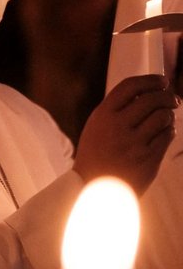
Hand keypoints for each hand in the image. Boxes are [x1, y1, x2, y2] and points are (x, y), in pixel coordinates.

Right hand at [74, 75, 177, 195]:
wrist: (94, 188)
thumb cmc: (97, 154)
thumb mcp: (97, 125)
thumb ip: (117, 108)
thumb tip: (148, 91)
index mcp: (104, 115)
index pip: (131, 86)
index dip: (151, 80)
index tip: (162, 81)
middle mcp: (118, 127)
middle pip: (152, 99)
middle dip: (167, 97)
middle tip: (173, 99)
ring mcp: (134, 144)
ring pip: (163, 117)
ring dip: (169, 115)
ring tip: (166, 118)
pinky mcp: (147, 160)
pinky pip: (167, 137)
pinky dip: (169, 132)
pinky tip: (163, 133)